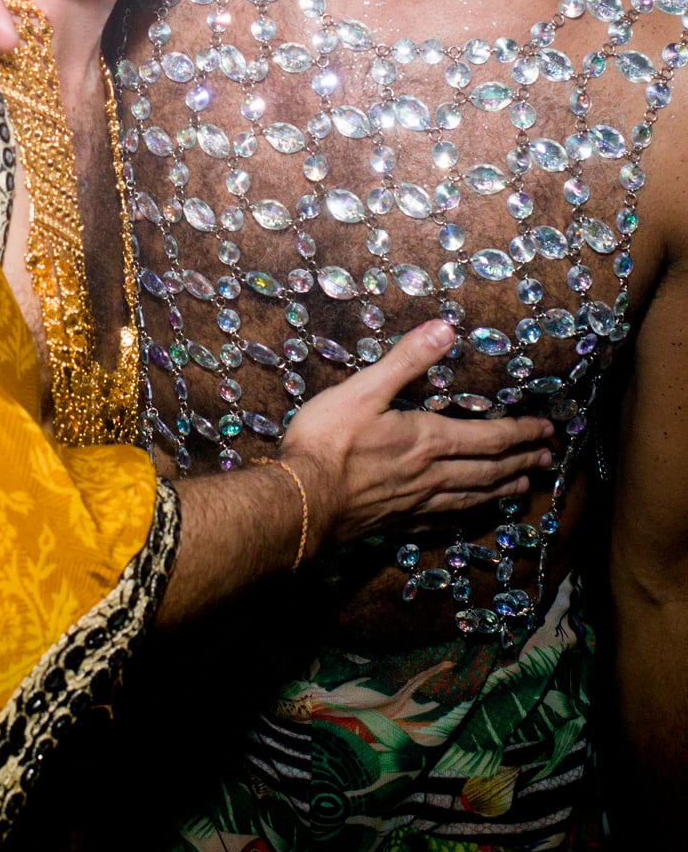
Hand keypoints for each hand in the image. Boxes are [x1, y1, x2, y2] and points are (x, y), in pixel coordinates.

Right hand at [284, 320, 552, 547]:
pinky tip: (467, 516)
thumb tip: (446, 328)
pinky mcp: (398, 522)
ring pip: (472, 497)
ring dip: (501, 488)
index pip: (490, 437)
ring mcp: (417, 503)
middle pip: (489, 469)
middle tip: (548, 456)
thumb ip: (407, 360)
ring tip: (523, 485)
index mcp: (429, 440)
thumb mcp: (364, 389)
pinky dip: (466, 515)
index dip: (522, 432)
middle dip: (522, 460)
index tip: (547, 429)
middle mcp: (433, 475)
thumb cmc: (330, 439)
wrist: (302, 500)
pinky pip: (445, 521)